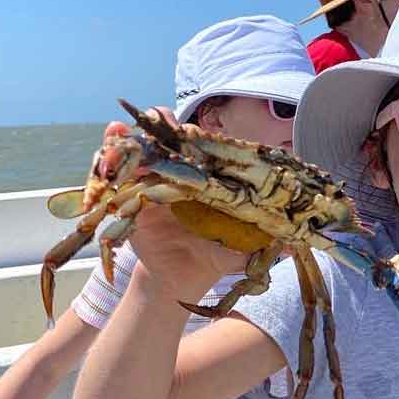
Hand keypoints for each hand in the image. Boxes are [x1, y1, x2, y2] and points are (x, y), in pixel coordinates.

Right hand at [125, 107, 253, 303]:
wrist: (180, 280)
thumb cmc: (214, 257)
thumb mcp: (240, 251)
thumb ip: (264, 245)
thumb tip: (292, 244)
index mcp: (208, 178)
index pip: (202, 146)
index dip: (197, 134)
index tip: (192, 131)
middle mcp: (180, 173)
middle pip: (169, 139)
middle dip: (161, 124)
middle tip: (158, 119)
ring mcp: (153, 181)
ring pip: (139, 148)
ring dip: (129, 136)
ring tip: (119, 130)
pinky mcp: (129, 195)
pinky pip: (116, 171)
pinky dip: (107, 156)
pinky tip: (106, 145)